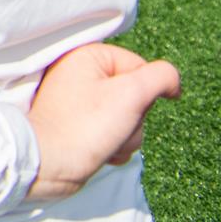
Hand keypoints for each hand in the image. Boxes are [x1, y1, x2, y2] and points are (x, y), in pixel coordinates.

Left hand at [25, 42, 180, 200]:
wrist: (51, 165)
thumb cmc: (87, 126)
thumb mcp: (132, 93)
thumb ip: (160, 77)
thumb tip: (170, 80)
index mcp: (87, 56)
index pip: (140, 66)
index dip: (145, 90)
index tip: (128, 104)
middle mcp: (80, 75)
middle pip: (137, 95)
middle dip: (135, 117)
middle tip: (115, 125)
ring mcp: (80, 102)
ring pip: (130, 118)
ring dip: (127, 136)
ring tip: (105, 141)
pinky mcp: (81, 125)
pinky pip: (116, 133)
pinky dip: (115, 146)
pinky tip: (101, 152)